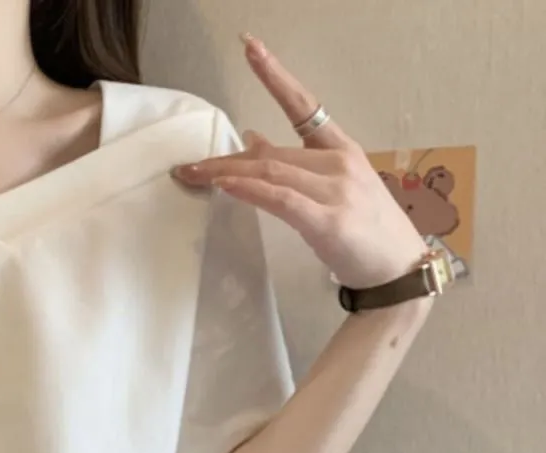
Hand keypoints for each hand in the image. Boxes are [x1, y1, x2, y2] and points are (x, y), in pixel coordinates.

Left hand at [172, 35, 427, 289]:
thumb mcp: (332, 191)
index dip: (275, 76)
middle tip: (187, 167)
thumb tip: (254, 140)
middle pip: (269, 152)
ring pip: (270, 171)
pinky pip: (280, 198)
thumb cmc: (366, 234)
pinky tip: (224, 185)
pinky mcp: (327, 221)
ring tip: (193, 176)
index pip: (304, 105)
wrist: (399, 271)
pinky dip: (249, 190)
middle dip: (223, 159)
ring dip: (225, 174)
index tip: (251, 48)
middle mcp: (339, 163)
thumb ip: (296, 166)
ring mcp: (335, 190)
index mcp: (342, 151)